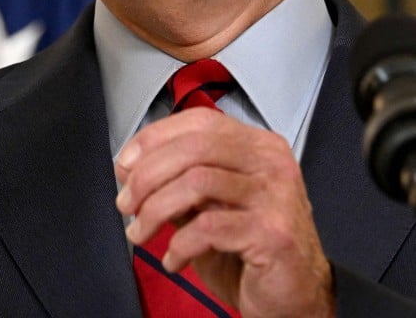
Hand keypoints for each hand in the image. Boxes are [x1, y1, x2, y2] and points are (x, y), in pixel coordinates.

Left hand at [114, 109, 333, 317]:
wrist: (295, 297)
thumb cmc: (249, 249)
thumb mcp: (206, 206)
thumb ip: (173, 181)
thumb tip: (127, 167)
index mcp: (256, 146)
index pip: (198, 122)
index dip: (153, 139)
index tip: (124, 165)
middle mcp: (270, 162)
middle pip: (193, 147)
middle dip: (146, 176)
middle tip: (125, 204)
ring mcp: (276, 195)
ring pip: (196, 183)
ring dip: (155, 210)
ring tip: (140, 233)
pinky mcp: (274, 233)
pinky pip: (209, 227)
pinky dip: (179, 244)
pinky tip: (173, 259)